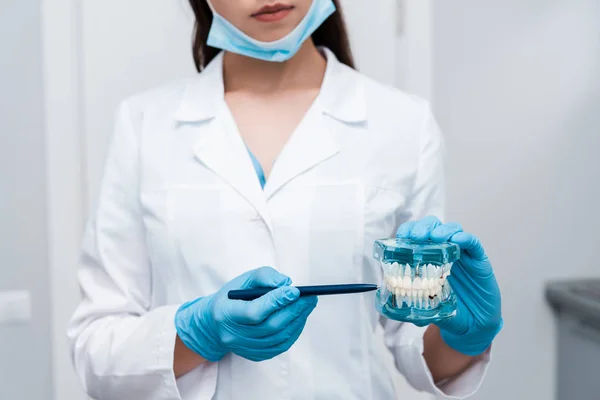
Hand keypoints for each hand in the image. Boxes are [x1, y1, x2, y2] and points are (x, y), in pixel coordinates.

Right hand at [175, 267, 317, 361]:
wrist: (215, 324)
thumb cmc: (232, 297)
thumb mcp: (243, 280)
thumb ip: (264, 277)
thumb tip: (286, 283)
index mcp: (226, 314)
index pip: (254, 312)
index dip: (276, 302)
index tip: (295, 290)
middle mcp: (234, 336)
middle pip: (271, 326)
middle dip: (294, 310)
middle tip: (310, 297)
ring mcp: (245, 348)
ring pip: (279, 338)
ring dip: (298, 320)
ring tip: (308, 305)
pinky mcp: (256, 355)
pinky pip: (281, 346)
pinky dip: (294, 331)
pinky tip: (299, 318)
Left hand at [396, 216, 502, 355]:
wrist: (473, 327)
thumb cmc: (447, 312)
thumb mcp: (423, 308)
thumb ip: (405, 303)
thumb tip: (382, 300)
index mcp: (428, 259)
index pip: (416, 236)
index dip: (408, 232)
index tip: (401, 237)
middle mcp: (444, 252)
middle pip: (433, 227)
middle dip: (423, 228)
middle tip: (417, 237)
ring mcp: (462, 254)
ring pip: (453, 230)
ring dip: (443, 230)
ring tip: (436, 238)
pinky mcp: (479, 261)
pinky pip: (474, 244)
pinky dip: (465, 238)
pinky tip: (458, 241)